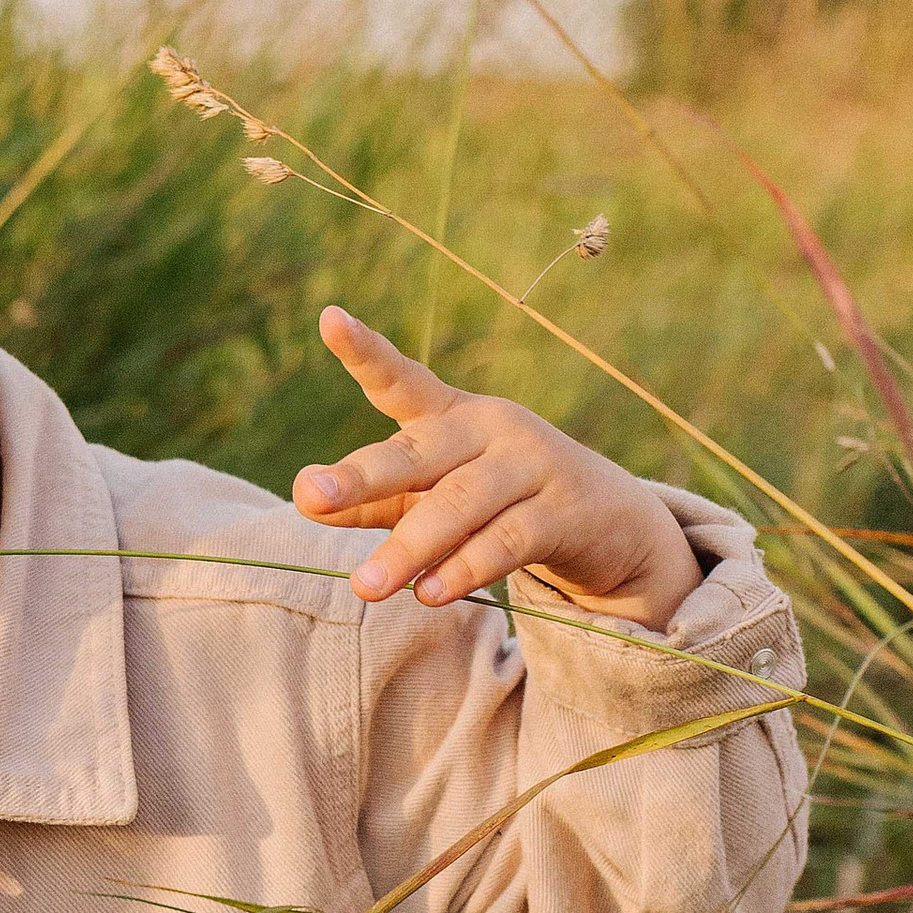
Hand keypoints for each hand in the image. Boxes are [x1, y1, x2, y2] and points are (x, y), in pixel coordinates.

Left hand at [294, 307, 703, 626]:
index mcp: (451, 414)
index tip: (330, 319)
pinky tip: (429, 593)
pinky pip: (505, 540)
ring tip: (367, 585)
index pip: (402, 380)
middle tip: (312, 496)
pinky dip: (465, 568)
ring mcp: (531, 464)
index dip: (366, 352)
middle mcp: (490, 427)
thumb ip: (373, 498)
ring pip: (460, 503)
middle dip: (362, 476)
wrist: (607, 523)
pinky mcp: (563, 511)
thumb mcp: (432, 495)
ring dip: (410, 547)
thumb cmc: (498, 502)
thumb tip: (304, 497)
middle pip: (419, 452)